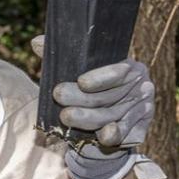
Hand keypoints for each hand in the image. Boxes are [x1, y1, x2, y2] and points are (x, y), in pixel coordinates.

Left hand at [32, 34, 153, 148]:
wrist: (105, 126)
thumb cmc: (91, 93)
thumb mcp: (79, 75)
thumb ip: (62, 58)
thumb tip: (36, 42)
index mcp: (129, 68)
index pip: (116, 71)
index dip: (100, 77)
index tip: (81, 82)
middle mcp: (140, 87)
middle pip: (109, 95)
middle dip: (82, 98)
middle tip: (59, 96)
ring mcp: (142, 109)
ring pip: (112, 115)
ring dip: (89, 118)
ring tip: (66, 116)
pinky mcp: (140, 130)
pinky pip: (126, 133)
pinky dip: (114, 135)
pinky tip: (103, 136)